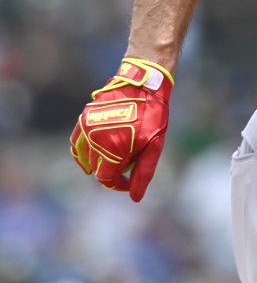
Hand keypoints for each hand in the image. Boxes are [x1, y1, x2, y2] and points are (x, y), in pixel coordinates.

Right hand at [71, 57, 173, 201]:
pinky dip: (82, 151)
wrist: (143, 84)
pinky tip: (93, 153)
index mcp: (113, 149)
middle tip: (128, 161)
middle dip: (112, 170)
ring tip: (115, 154)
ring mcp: (87, 129)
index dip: (118, 184)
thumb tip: (134, 197)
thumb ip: (143, 172)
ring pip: (86, 157)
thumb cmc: (153, 115)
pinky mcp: (83, 119)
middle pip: (97, 168)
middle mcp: (96, 141)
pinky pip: (76, 143)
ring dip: (98, 161)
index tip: (127, 181)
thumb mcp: (155, 145)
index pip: (106, 179)